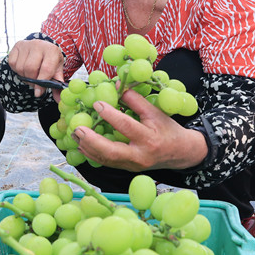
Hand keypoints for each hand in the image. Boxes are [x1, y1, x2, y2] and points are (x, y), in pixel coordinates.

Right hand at [7, 39, 65, 97]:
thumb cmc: (50, 60)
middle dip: (32, 80)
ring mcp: (26, 44)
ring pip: (20, 67)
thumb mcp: (57, 70)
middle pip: (30, 68)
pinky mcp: (17, 46)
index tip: (38, 93)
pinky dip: (17, 70)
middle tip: (35, 83)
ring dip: (24, 76)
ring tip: (30, 75)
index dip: (41, 83)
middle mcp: (38, 45)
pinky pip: (12, 63)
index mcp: (52, 51)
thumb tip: (59, 99)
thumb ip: (57, 85)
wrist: (43, 47)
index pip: (46, 69)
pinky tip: (23, 68)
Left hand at [71, 89, 207, 170]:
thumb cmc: (168, 130)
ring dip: (87, 147)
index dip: (110, 115)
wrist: (180, 153)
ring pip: (105, 160)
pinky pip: (106, 163)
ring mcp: (132, 165)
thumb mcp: (155, 112)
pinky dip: (92, 153)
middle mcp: (140, 155)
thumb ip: (135, 100)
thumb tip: (117, 85)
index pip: (127, 126)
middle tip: (78, 129)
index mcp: (149, 138)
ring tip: (74, 134)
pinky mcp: (126, 169)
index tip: (97, 104)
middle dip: (92, 140)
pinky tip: (82, 144)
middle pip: (111, 152)